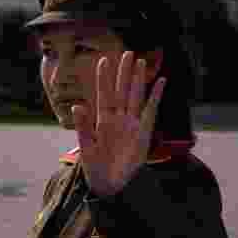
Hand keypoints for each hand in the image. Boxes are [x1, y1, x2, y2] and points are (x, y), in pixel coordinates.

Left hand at [71, 51, 165, 197]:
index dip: (103, 78)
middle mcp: (118, 118)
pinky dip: (156, 95)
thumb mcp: (86, 148)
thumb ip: (84, 127)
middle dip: (123, 72)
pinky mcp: (145, 131)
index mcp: (102, 121)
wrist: (111, 185)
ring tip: (140, 62)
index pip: (103, 94)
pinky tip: (160, 81)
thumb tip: (77, 106)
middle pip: (122, 90)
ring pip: (136, 96)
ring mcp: (132, 123)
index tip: (103, 60)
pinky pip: (151, 110)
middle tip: (127, 53)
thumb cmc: (95, 168)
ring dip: (138, 79)